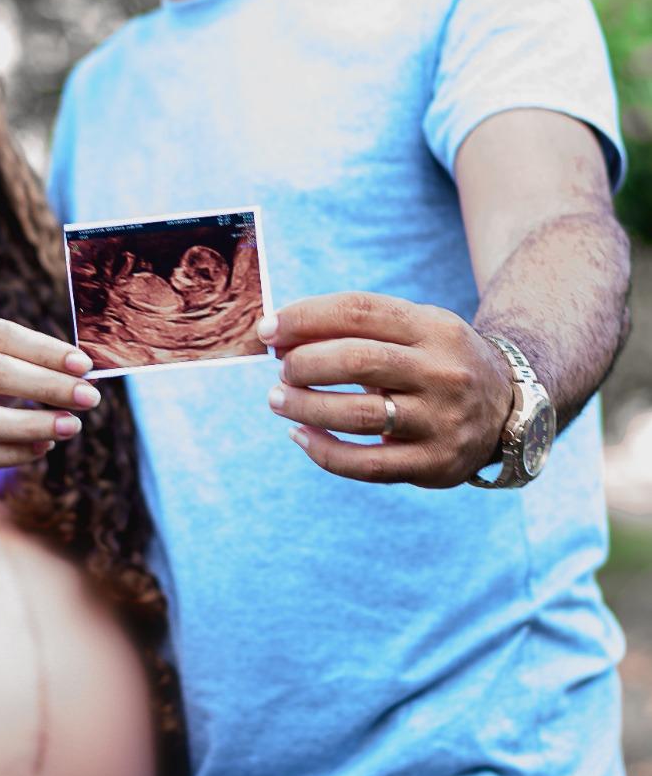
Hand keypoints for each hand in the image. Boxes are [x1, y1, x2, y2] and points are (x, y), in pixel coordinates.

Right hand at [0, 311, 101, 468]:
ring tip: (72, 426)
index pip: (1, 335)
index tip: (84, 365)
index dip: (45, 350)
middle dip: (46, 386)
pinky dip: (12, 454)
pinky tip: (43, 446)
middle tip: (89, 397)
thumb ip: (32, 357)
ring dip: (33, 425)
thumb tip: (84, 375)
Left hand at [259, 292, 512, 486]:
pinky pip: (366, 463)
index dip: (305, 318)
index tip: (268, 330)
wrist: (507, 409)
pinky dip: (323, 451)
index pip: (358, 311)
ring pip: (357, 415)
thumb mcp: (415, 329)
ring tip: (278, 400)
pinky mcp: (433, 463)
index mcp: (433, 327)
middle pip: (356, 361)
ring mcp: (439, 420)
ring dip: (305, 406)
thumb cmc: (436, 362)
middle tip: (280, 370)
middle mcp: (441, 372)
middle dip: (303, 364)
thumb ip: (357, 329)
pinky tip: (300, 435)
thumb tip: (279, 336)